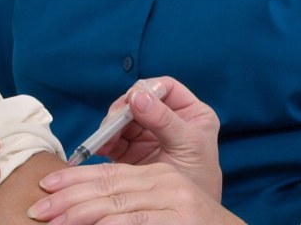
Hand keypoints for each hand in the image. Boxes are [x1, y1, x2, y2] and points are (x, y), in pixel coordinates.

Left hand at [28, 163, 240, 224]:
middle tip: (38, 209)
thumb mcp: (159, 209)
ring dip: (79, 215)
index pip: (107, 172)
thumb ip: (128, 205)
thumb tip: (86, 212)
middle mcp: (164, 181)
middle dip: (67, 199)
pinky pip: (135, 222)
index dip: (73, 178)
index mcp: (156, 174)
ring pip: (115, 204)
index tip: (45, 186)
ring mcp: (173, 199)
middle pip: (105, 186)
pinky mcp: (180, 218)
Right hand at [95, 77, 220, 199]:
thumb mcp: (188, 146)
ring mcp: (148, 135)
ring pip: (123, 119)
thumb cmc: (199, 179)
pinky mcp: (132, 151)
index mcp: (191, 113)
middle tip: (112, 122)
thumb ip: (165, 120)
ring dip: (111, 126)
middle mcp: (168, 120)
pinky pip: (113, 139)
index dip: (148, 89)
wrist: (187, 217)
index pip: (166, 88)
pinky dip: (105, 141)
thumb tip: (138, 95)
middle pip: (138, 101)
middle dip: (123, 110)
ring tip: (105, 139)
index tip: (134, 101)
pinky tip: (102, 148)